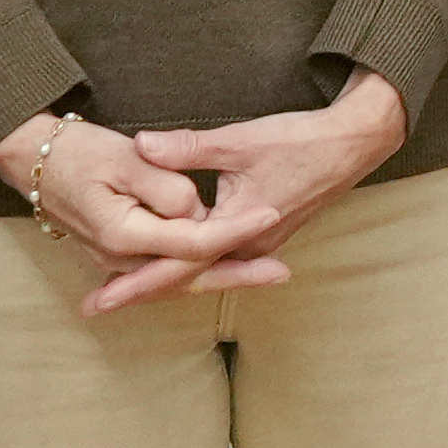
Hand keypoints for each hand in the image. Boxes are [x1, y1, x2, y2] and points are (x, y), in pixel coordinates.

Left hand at [94, 74, 410, 311]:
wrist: (352, 145)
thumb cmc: (300, 141)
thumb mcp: (239, 141)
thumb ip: (188, 148)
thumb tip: (142, 145)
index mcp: (238, 230)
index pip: (177, 264)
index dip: (135, 280)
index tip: (100, 297)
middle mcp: (248, 247)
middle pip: (184, 277)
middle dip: (139, 290)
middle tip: (95, 306)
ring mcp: (257, 243)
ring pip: (199, 270)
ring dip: (160, 278)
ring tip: (119, 290)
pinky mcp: (261, 232)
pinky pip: (215, 257)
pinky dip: (185, 263)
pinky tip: (167, 262)